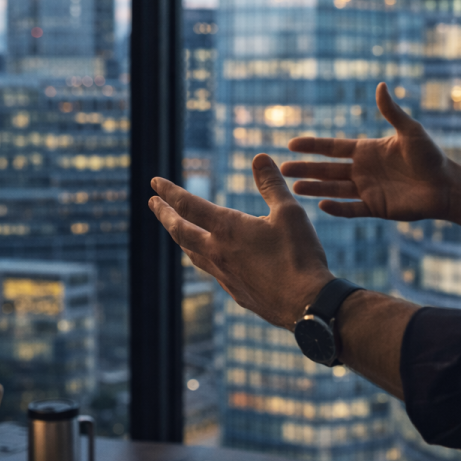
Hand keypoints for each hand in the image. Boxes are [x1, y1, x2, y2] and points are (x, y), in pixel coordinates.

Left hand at [148, 154, 333, 329]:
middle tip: (153, 203)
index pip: (188, 205)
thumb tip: (259, 158)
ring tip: (177, 230)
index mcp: (228, 229)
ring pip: (192, 254)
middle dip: (164, 214)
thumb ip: (272, 184)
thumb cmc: (299, 255)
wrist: (307, 303)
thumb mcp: (289, 212)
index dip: (170, 191)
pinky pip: (213, 272)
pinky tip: (213, 261)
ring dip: (181, 238)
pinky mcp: (238, 293)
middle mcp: (218, 253)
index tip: (154, 183)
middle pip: (181, 231)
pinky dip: (204, 259)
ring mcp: (225, 276)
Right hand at [281, 82, 455, 221]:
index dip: (313, 146)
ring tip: (294, 189)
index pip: (333, 148)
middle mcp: (362, 171)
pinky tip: (322, 206)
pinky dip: (337, 209)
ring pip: (334, 190)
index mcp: (367, 151)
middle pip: (327, 170)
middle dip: (305, 169)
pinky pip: (351, 209)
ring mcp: (367, 190)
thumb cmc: (431, 156)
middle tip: (282, 170)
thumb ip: (392, 112)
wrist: (446, 186)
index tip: (292, 144)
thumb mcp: (410, 131)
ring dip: (314, 189)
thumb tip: (380, 85)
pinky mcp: (375, 208)